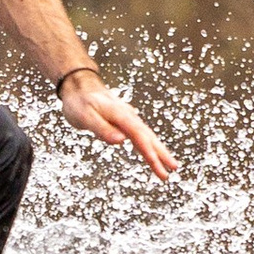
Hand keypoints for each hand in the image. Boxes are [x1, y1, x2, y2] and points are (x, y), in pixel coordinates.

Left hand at [59, 68, 178, 179]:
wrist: (79, 86)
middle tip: (174, 168)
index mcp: (121, 115)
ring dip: (158, 151)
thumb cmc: (80, 102)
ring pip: (146, 137)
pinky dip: (148, 146)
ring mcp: (128, 119)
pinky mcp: (124, 123)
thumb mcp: (85, 116)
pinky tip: (153, 155)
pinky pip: (140, 136)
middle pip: (148, 137)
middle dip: (162, 153)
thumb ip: (102, 128)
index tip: (159, 165)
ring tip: (170, 166)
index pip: (139, 136)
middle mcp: (128, 116)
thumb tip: (121, 141)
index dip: (149, 152)